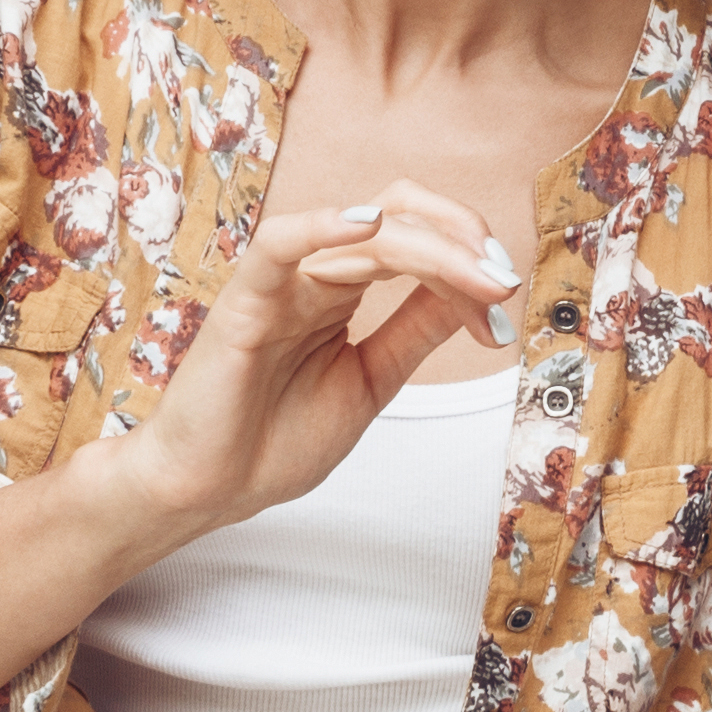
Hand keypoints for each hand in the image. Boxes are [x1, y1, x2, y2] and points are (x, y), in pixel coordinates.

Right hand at [110, 180, 520, 541]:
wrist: (209, 492)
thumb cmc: (272, 441)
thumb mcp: (372, 380)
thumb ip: (415, 331)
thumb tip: (478, 295)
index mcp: (343, 290)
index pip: (415, 241)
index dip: (467, 263)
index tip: (502, 306)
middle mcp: (315, 276)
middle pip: (397, 218)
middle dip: (460, 239)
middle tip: (500, 278)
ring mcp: (281, 285)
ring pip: (361, 231)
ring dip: (430, 247)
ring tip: (475, 274)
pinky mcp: (244, 304)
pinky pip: (279, 245)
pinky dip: (323, 224)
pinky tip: (367, 223)